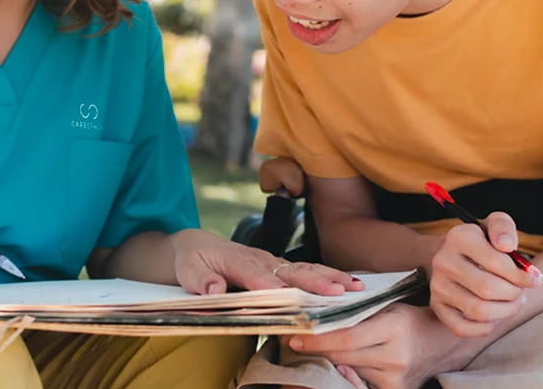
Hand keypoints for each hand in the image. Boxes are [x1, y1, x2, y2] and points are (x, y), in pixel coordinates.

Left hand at [170, 229, 364, 295]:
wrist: (196, 246)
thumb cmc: (192, 260)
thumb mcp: (186, 270)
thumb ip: (200, 280)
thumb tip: (216, 288)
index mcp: (237, 259)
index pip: (258, 274)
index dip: (275, 286)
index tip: (293, 296)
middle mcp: (259, 259)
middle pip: (290, 270)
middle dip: (316, 281)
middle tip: (341, 291)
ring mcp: (271, 262)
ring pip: (303, 269)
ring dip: (329, 277)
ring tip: (356, 286)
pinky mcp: (277, 268)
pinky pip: (303, 273)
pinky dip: (325, 277)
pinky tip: (346, 284)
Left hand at [284, 304, 468, 388]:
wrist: (441, 343)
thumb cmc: (408, 318)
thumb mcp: (386, 306)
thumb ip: (358, 310)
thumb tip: (320, 311)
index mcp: (393, 328)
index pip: (346, 337)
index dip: (318, 338)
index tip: (296, 335)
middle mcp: (395, 356)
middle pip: (344, 356)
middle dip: (316, 350)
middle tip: (295, 341)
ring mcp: (396, 379)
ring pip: (350, 370)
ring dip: (330, 361)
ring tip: (313, 350)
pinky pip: (362, 383)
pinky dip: (347, 374)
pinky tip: (337, 365)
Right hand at [430, 212, 542, 336]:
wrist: (451, 252)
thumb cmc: (481, 241)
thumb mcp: (494, 224)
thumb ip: (504, 228)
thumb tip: (506, 246)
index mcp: (458, 237)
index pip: (497, 262)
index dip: (523, 276)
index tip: (534, 279)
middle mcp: (443, 260)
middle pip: (488, 289)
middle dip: (514, 294)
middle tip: (520, 291)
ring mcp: (437, 284)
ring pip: (478, 311)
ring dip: (505, 312)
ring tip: (512, 302)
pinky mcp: (436, 304)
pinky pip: (462, 328)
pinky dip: (484, 328)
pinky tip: (493, 316)